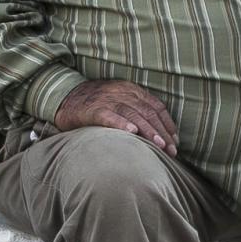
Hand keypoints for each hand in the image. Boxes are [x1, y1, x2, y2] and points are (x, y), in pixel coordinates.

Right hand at [53, 78, 178, 153]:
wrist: (65, 97)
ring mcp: (108, 100)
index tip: (176, 141)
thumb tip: (158, 135)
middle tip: (172, 150)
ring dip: (148, 130)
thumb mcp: (119, 102)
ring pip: (133, 114)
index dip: (168, 124)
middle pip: (148, 112)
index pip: (156, 106)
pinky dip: (122, 123)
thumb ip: (136, 112)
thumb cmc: (96, 105)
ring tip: (159, 145)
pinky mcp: (93, 109)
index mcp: (131, 90)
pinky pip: (109, 116)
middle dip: (162, 132)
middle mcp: (122, 92)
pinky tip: (131, 132)